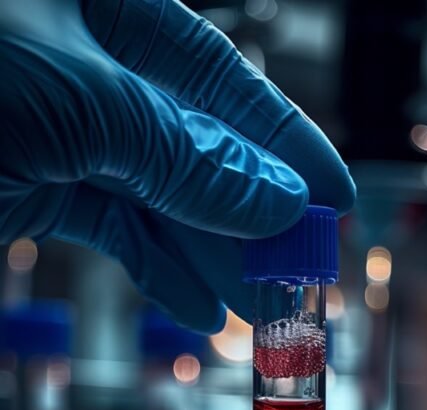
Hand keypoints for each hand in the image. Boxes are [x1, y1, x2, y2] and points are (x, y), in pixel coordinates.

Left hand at [0, 0, 353, 329]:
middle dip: (251, 212)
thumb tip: (277, 197)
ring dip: (213, 256)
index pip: (218, 73)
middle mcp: (91, 66)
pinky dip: (158, 270)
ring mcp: (63, 130)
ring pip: (161, 198)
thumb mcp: (86, 102)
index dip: (283, 138)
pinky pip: (115, 231)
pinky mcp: (39, 190)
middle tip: (301, 268)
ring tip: (259, 306)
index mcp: (107, 7)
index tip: (331, 193)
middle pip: (196, 144)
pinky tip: (199, 306)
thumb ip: (184, 154)